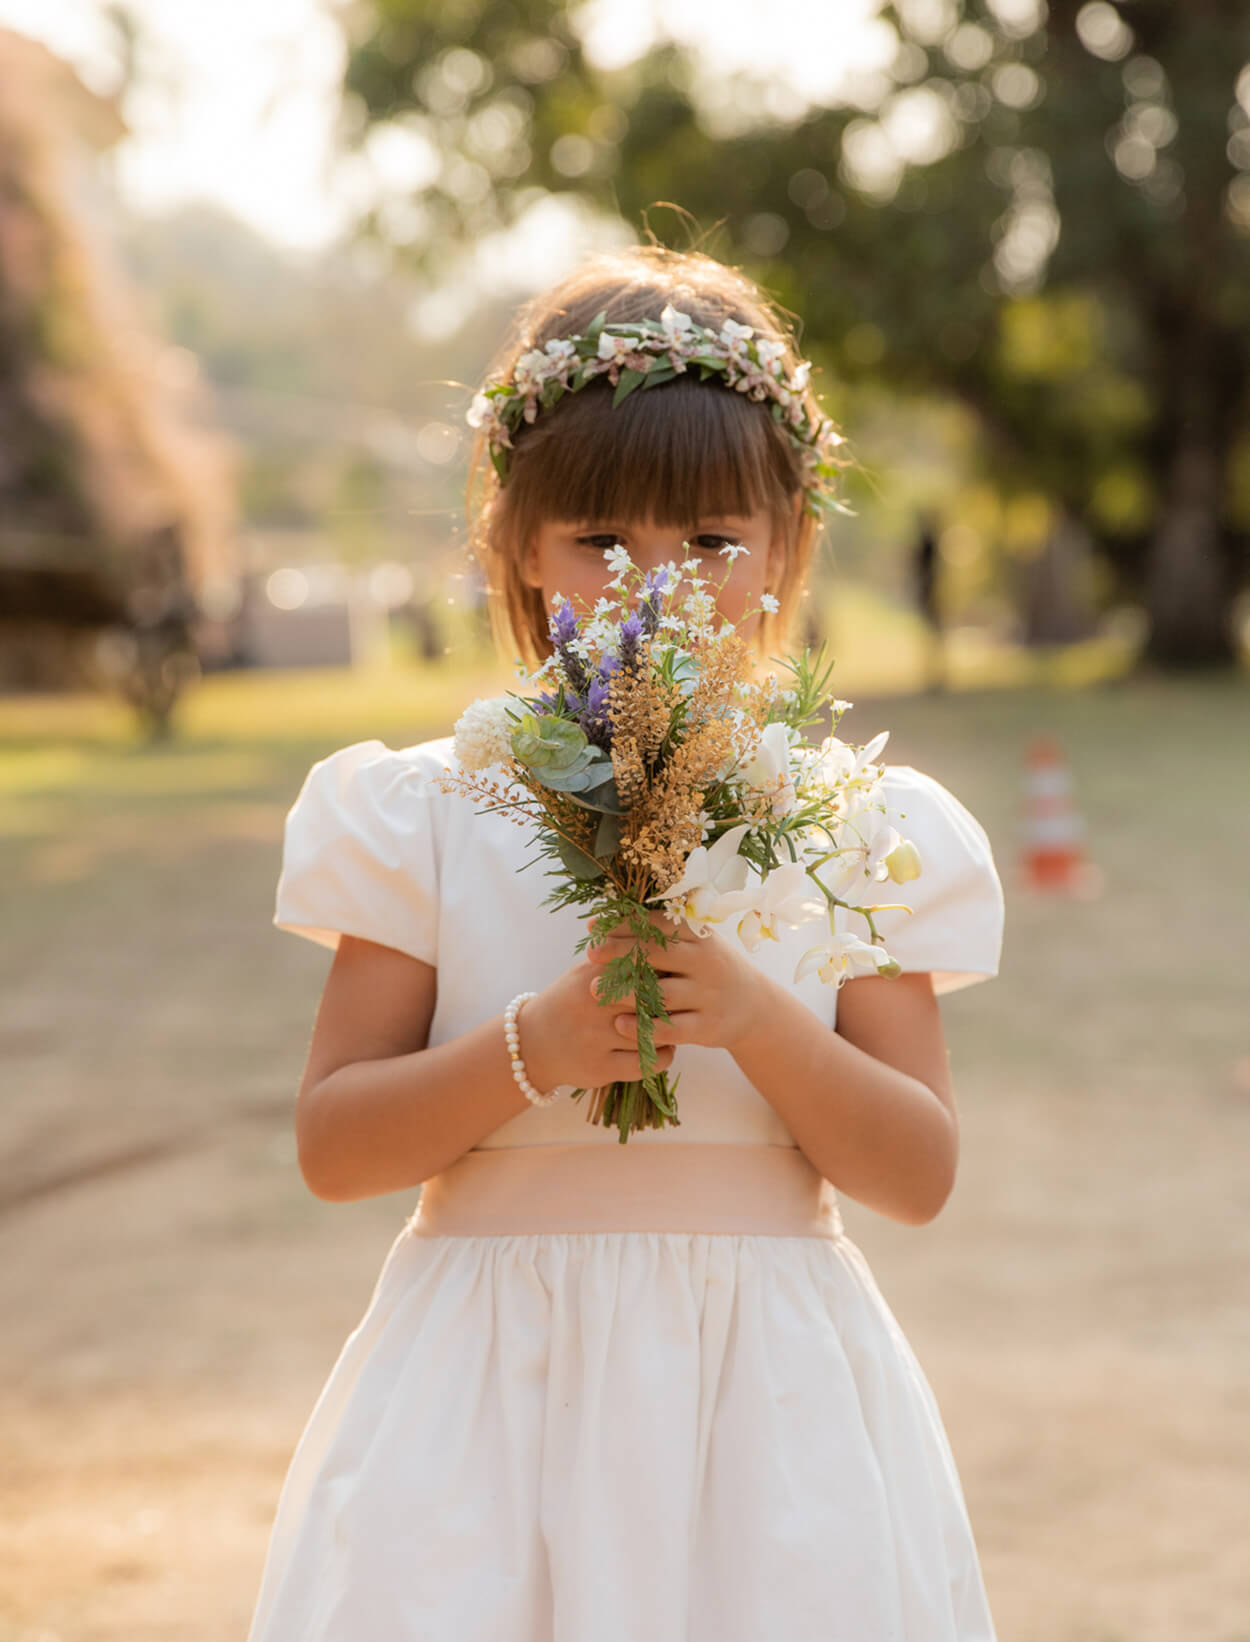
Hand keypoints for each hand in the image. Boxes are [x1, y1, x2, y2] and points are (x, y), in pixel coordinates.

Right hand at [516, 948, 677, 1092]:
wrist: (532, 1044)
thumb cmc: (569, 1002)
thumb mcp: (585, 972)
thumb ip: (620, 958)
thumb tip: (666, 943)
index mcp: (592, 973)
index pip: (642, 963)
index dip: (666, 968)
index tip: (680, 971)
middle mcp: (593, 1003)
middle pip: (650, 996)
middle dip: (671, 999)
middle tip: (686, 999)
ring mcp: (595, 1037)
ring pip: (651, 1031)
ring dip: (671, 1029)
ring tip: (678, 1023)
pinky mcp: (599, 1068)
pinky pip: (645, 1063)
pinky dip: (663, 1056)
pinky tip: (666, 1048)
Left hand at [584, 907, 767, 1053]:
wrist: (754, 1007)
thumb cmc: (709, 971)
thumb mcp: (697, 945)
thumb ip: (663, 934)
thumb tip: (608, 919)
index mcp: (701, 937)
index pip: (658, 924)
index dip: (624, 923)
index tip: (593, 926)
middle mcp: (706, 962)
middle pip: (658, 953)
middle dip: (620, 951)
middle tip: (590, 953)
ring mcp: (709, 995)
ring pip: (662, 993)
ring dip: (625, 991)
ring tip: (594, 990)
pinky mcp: (708, 1027)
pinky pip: (672, 1028)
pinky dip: (644, 1027)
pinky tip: (620, 1024)